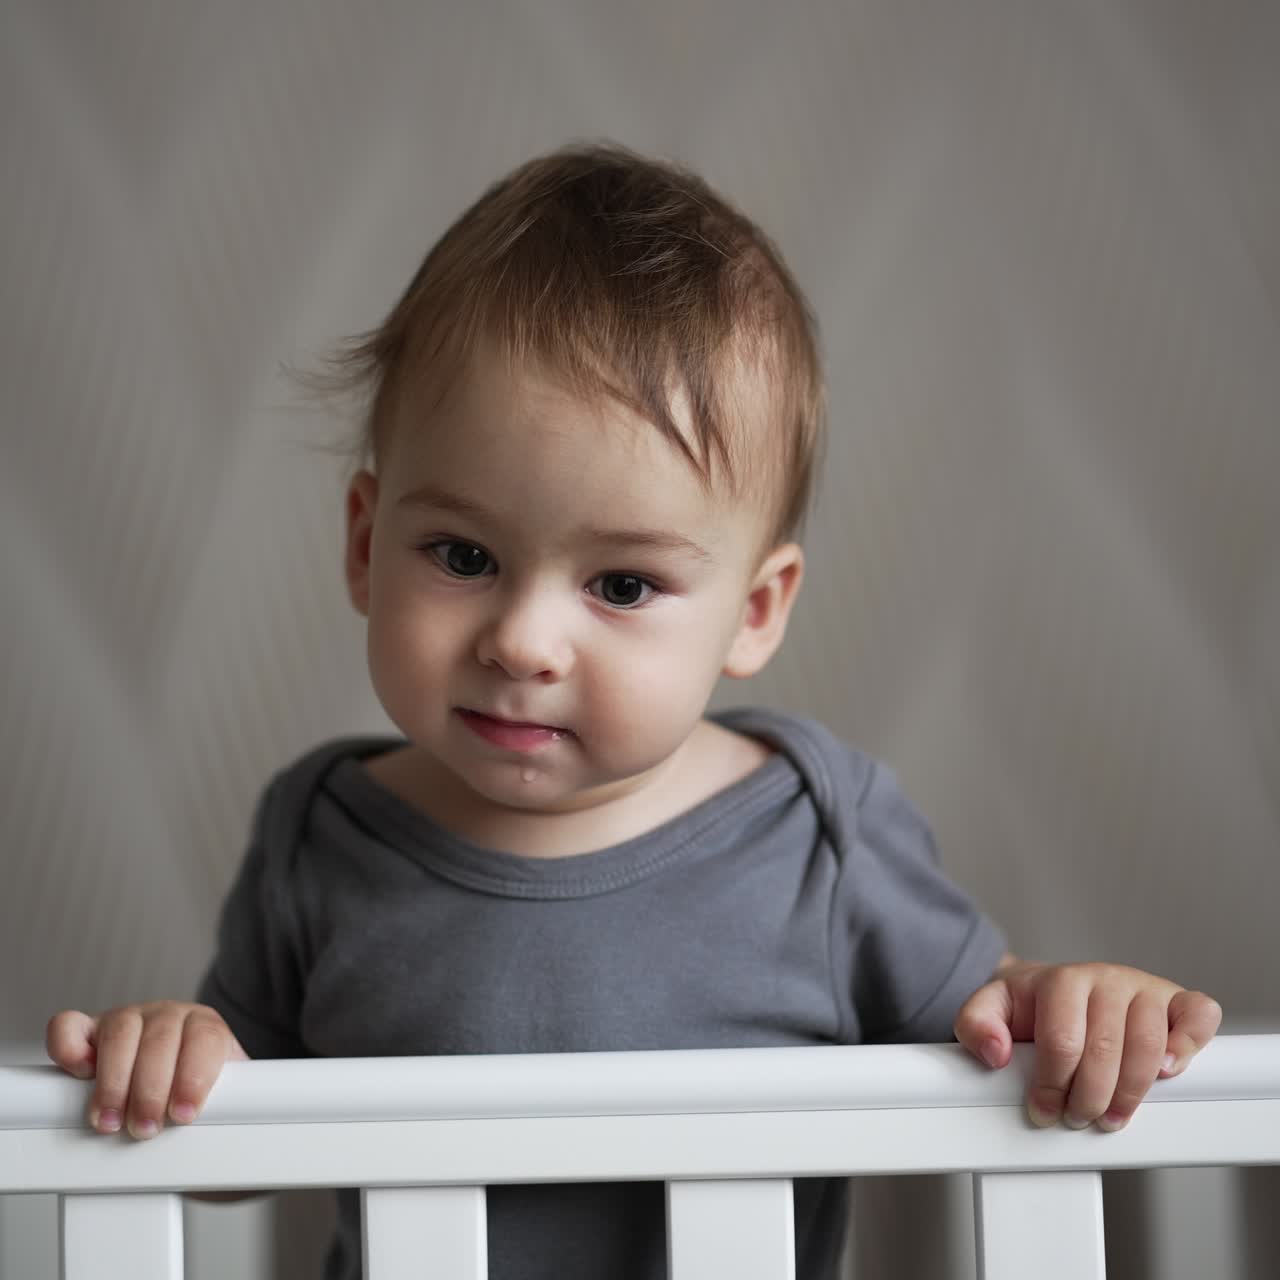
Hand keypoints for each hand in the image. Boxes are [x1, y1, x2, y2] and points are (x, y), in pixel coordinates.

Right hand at [46, 1002, 247, 1140]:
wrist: (181, 1080)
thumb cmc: (199, 1096)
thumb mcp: (223, 1102)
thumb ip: (227, 1111)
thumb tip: (236, 1139)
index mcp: (207, 1027)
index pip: (206, 1039)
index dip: (194, 1077)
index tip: (184, 1114)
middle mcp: (169, 1016)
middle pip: (160, 1040)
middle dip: (151, 1090)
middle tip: (145, 1128)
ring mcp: (129, 1019)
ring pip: (121, 1033)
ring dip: (114, 1082)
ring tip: (111, 1122)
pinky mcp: (90, 1030)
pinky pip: (71, 1026)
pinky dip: (69, 1047)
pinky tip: (80, 1074)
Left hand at [953, 959, 1221, 1130]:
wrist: (1051, 988)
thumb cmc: (1027, 1006)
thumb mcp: (988, 1009)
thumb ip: (976, 1025)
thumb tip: (996, 1052)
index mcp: (1061, 980)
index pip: (1064, 1040)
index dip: (1053, 1085)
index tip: (1044, 1111)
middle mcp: (1106, 979)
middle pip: (1107, 1051)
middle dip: (1090, 1097)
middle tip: (1077, 1117)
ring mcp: (1143, 988)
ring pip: (1149, 1045)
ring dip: (1131, 1092)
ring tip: (1111, 1115)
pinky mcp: (1174, 1000)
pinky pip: (1198, 1015)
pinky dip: (1189, 1044)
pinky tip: (1166, 1072)